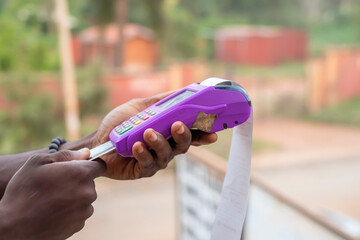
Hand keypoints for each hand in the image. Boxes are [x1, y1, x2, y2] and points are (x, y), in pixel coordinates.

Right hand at [0, 149, 104, 239]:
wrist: (14, 227)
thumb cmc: (24, 191)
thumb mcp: (38, 163)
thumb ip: (66, 155)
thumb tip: (86, 153)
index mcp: (81, 173)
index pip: (100, 165)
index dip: (90, 165)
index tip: (79, 167)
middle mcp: (88, 192)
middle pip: (90, 183)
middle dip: (77, 181)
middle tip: (56, 184)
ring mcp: (84, 210)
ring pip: (85, 198)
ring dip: (74, 197)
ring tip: (52, 199)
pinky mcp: (79, 224)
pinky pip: (79, 213)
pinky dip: (70, 211)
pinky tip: (53, 211)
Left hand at [92, 92, 217, 179]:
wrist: (98, 140)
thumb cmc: (120, 123)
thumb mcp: (141, 106)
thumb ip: (161, 101)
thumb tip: (181, 91)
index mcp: (169, 132)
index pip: (190, 133)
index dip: (203, 134)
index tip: (213, 132)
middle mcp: (166, 147)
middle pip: (183, 145)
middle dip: (183, 135)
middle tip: (177, 125)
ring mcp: (155, 160)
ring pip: (167, 154)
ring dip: (159, 142)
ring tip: (148, 132)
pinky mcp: (142, 170)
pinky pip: (148, 164)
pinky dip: (143, 153)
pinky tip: (136, 146)